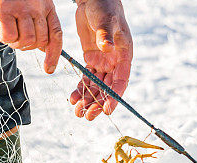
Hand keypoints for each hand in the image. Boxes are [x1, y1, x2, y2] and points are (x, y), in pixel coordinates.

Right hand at [0, 0, 62, 73]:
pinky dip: (4, 38)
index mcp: (47, 5)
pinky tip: (0, 28)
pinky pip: (10, 36)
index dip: (54, 54)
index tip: (49, 69)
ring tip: (8, 33)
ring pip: (27, 40)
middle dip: (28, 47)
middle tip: (17, 40)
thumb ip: (38, 22)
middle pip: (41, 40)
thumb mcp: (31, 4)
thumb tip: (41, 47)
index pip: (56, 34)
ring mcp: (21, 7)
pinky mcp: (4, 9)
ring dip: (16, 43)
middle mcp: (37, 6)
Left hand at [69, 0, 132, 120]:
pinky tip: (73, 99)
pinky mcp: (91, 60)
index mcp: (124, 55)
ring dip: (88, 100)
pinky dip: (80, 89)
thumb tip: (106, 48)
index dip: (114, 97)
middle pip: (107, 89)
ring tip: (77, 112)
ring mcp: (103, 62)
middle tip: (88, 116)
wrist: (94, 0)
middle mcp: (115, 62)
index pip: (121, 81)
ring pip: (96, 87)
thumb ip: (105, 34)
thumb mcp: (106, 20)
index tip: (106, 110)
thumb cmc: (104, 8)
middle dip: (98, 104)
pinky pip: (86, 79)